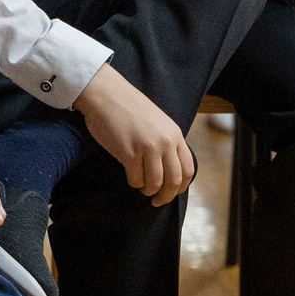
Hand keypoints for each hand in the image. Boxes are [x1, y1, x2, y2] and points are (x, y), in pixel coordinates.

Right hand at [74, 68, 196, 204]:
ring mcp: (148, 147)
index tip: (172, 192)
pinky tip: (129, 175)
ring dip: (148, 190)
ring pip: (154, 183)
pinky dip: (133, 182)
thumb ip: (166, 141)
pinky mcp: (129, 153)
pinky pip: (136, 179)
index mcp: (174, 134)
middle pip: (173, 181)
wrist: (107, 94)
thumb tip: (168, 168)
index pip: (188, 169)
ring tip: (141, 187)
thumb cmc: (129, 108)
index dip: (181, 186)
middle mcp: (165, 142)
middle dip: (166, 196)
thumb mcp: (158, 122)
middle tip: (157, 201)